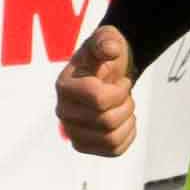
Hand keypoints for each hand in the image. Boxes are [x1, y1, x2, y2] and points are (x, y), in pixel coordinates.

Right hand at [57, 25, 137, 158]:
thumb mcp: (107, 40)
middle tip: (124, 94)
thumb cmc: (105, 56)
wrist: (107, 73)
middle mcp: (63, 111)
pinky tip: (124, 120)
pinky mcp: (84, 145)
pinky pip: (114, 150)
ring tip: (124, 107)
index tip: (123, 80)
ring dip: (127, 120)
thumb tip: (110, 50)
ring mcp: (72, 131)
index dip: (121, 90)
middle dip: (126, 105)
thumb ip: (107, 40)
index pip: (98, 99)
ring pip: (110, 139)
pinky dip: (127, 135)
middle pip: (106, 121)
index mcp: (64, 86)